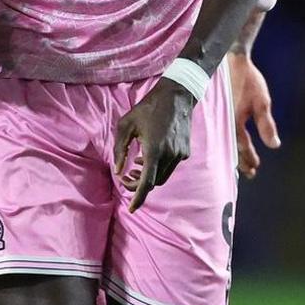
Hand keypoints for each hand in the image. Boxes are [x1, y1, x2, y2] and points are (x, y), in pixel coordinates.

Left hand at [113, 82, 195, 210]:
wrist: (176, 96)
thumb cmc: (147, 108)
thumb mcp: (126, 125)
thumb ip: (120, 150)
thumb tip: (119, 171)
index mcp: (154, 150)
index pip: (146, 183)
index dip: (138, 198)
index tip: (131, 209)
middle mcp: (170, 155)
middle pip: (154, 183)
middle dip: (139, 186)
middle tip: (125, 179)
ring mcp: (180, 155)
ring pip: (163, 176)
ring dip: (149, 177)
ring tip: (135, 166)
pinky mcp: (185, 152)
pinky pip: (170, 167)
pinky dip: (158, 167)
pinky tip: (149, 156)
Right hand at [229, 47, 280, 178]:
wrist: (230, 59)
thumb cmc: (247, 80)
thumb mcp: (262, 102)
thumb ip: (266, 125)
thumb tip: (275, 146)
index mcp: (235, 121)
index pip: (242, 147)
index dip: (249, 159)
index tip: (255, 169)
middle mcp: (223, 122)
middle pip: (231, 148)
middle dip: (240, 162)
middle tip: (248, 173)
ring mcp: (217, 117)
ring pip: (224, 142)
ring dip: (232, 153)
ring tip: (239, 165)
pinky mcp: (215, 111)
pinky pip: (219, 132)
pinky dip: (224, 141)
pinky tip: (227, 145)